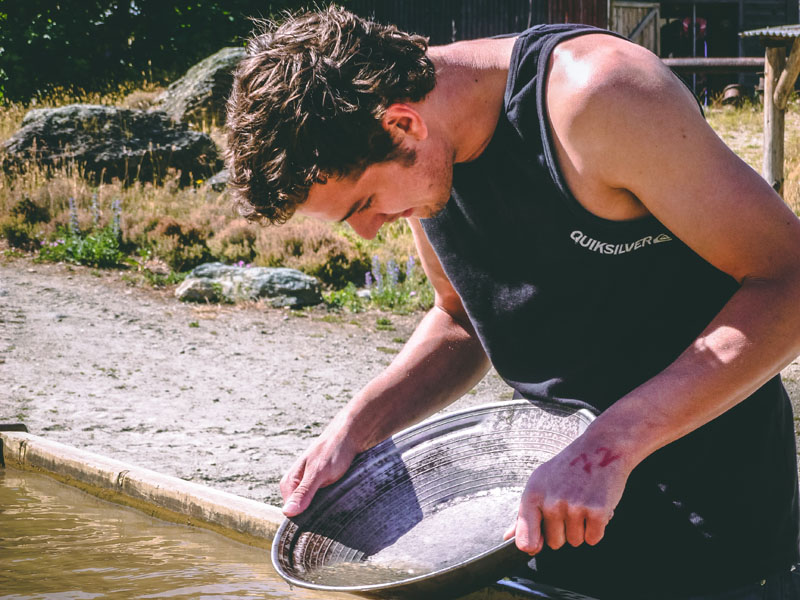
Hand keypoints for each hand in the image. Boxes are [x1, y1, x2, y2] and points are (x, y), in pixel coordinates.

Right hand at [279, 419, 360, 516]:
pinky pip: (324, 503)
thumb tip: (287, 512)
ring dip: (326, 508)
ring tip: (337, 501)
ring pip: (314, 509)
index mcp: (289, 483)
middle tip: (331, 506)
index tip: (320, 518)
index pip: (291, 514)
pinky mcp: (321, 487)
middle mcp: (296, 486)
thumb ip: (304, 492)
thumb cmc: (333, 450)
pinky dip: (332, 503)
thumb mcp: (319, 472)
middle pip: (302, 513)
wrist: (351, 436)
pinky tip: (340, 499)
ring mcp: (309, 487)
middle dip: (316, 514)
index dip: (305, 519)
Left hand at [503, 439, 630, 553]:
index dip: (533, 546)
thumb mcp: (539, 483)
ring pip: (575, 541)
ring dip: (581, 528)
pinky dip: (597, 528)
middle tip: (570, 505)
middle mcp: (551, 502)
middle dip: (563, 530)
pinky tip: (595, 506)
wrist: (601, 448)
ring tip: (583, 502)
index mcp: (532, 495)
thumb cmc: (568, 467)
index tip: (539, 543)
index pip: (525, 540)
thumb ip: (524, 514)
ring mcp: (574, 506)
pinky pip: (593, 538)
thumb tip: (507, 537)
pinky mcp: (597, 511)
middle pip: (554, 543)